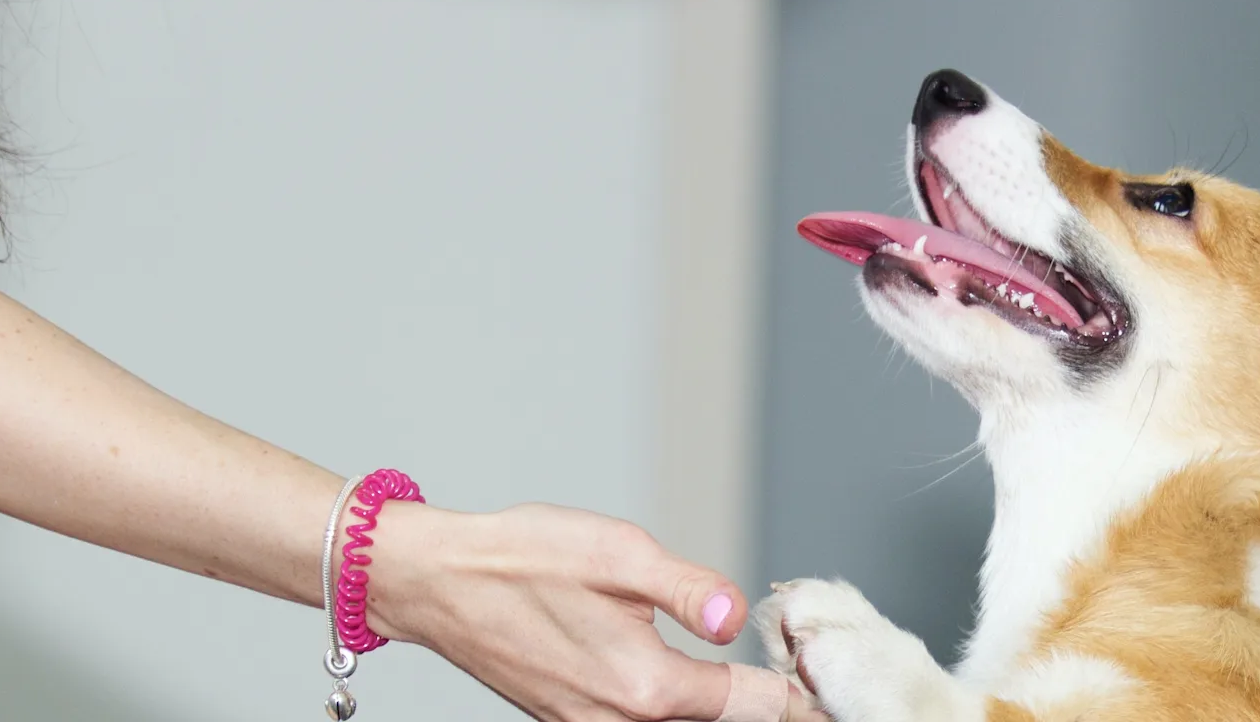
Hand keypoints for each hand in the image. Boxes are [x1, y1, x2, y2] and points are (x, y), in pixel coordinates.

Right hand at [361, 502, 830, 720]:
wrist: (435, 582)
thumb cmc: (520, 559)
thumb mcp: (619, 554)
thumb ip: (691, 589)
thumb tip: (739, 615)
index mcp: (645, 686)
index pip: (752, 706)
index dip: (794, 692)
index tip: (823, 688)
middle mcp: (617, 721)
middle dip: (760, 708)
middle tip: (806, 695)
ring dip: (714, 709)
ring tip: (758, 688)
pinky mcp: (570, 720)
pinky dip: (670, 709)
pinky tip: (688, 684)